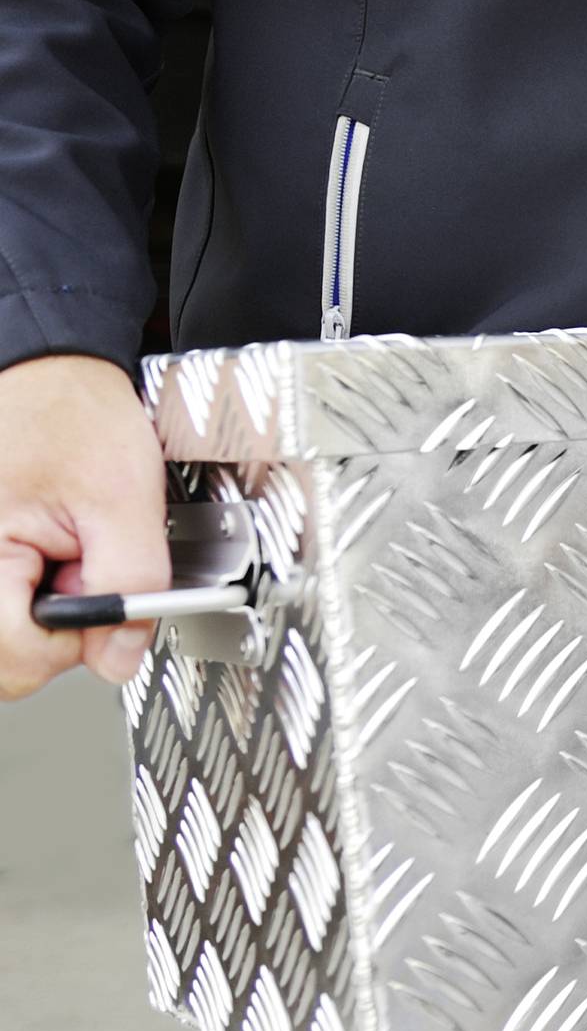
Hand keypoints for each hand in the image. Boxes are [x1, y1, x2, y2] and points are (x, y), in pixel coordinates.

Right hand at [0, 355, 167, 696]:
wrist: (45, 371)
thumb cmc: (71, 414)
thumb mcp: (125, 496)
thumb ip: (129, 581)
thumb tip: (120, 657)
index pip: (19, 656)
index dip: (76, 639)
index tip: (99, 593)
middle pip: (8, 659)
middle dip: (60, 630)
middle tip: (82, 568)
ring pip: (6, 641)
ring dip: (46, 613)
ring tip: (65, 555)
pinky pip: (4, 611)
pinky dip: (32, 595)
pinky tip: (47, 557)